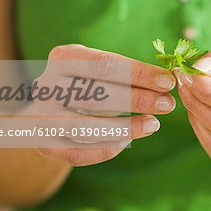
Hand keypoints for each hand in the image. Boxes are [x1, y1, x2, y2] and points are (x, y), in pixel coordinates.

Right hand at [34, 44, 175, 165]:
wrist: (45, 112)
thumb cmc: (83, 86)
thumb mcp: (97, 71)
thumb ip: (125, 74)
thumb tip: (167, 80)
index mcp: (63, 57)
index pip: (105, 63)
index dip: (139, 73)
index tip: (168, 81)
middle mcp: (47, 85)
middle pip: (97, 93)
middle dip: (138, 98)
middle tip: (167, 104)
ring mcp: (42, 116)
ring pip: (87, 126)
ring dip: (125, 128)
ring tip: (153, 124)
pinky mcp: (44, 144)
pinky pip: (79, 152)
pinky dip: (106, 148)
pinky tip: (128, 142)